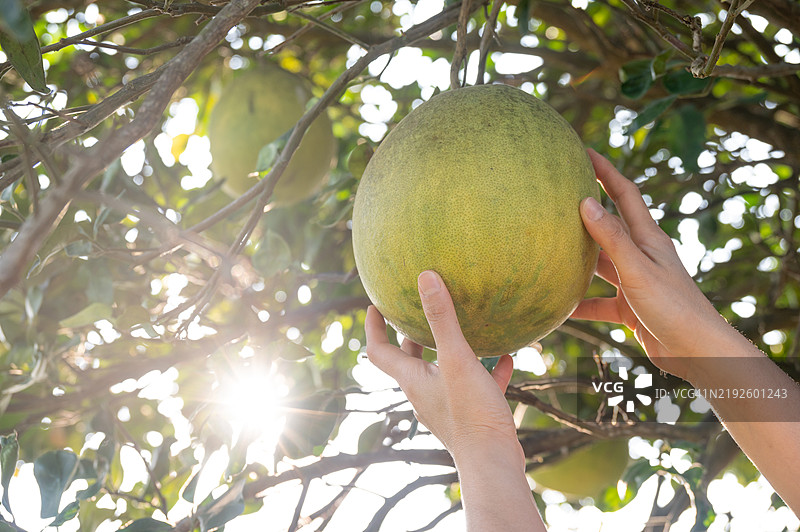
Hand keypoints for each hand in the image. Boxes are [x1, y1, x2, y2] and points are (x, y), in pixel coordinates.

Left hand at [365, 270, 520, 459]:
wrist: (493, 463)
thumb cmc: (471, 414)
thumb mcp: (457, 359)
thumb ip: (442, 319)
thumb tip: (426, 278)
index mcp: (412, 380)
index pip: (379, 351)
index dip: (373, 327)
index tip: (375, 305)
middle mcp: (423, 393)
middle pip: (409, 361)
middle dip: (410, 336)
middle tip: (416, 312)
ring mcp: (446, 407)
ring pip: (442, 373)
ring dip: (448, 352)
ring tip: (463, 330)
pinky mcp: (470, 417)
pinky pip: (474, 387)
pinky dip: (484, 372)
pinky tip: (504, 359)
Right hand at [572, 149, 735, 380]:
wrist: (697, 352)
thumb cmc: (673, 307)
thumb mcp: (638, 270)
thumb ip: (612, 239)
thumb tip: (585, 202)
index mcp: (647, 238)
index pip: (625, 194)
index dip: (605, 171)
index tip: (584, 153)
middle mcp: (640, 255)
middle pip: (608, 227)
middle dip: (584, 211)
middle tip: (556, 196)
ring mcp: (634, 281)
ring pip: (598, 265)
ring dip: (576, 260)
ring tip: (547, 251)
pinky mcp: (629, 307)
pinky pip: (597, 302)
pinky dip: (579, 304)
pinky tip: (557, 307)